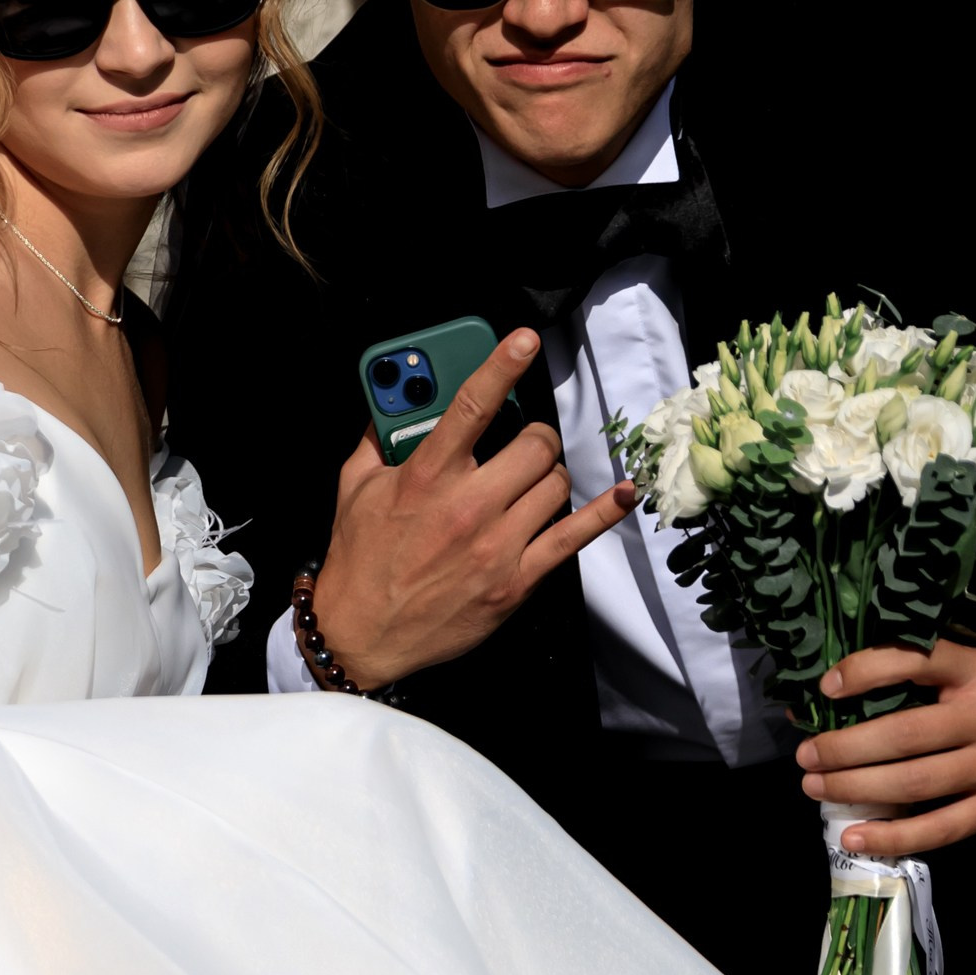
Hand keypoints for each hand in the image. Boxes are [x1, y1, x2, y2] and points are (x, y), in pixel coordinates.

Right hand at [307, 329, 635, 689]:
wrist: (362, 633)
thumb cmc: (360, 560)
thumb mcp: (354, 488)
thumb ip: (377, 439)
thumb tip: (392, 401)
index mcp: (426, 477)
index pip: (472, 406)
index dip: (502, 365)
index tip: (524, 341)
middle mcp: (466, 506)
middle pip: (533, 445)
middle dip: (533, 437)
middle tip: (522, 444)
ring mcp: (496, 545)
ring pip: (554, 484)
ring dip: (548, 476)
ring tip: (531, 483)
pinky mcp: (516, 580)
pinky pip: (573, 537)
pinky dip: (602, 512)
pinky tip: (621, 493)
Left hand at [795, 642, 975, 858]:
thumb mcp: (975, 668)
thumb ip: (920, 676)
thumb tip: (834, 690)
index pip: (917, 660)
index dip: (866, 671)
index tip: (827, 688)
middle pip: (905, 735)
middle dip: (845, 748)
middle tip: (807, 756)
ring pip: (916, 783)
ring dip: (857, 789)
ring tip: (817, 788)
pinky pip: (940, 827)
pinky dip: (894, 835)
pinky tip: (856, 837)